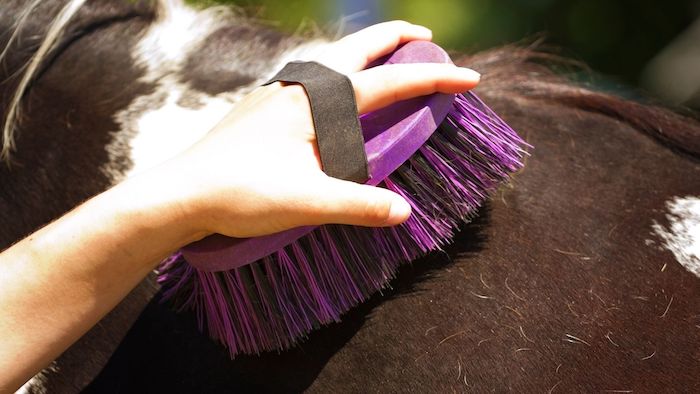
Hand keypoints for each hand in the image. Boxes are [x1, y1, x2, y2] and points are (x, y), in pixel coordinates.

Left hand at [145, 21, 480, 241]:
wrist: (181, 193)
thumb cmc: (240, 193)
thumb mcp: (307, 202)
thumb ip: (359, 204)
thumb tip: (404, 211)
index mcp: (318, 100)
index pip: (390, 80)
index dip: (434, 78)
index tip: (469, 78)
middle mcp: (300, 85)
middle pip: (359, 46)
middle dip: (398, 38)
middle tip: (428, 41)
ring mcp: (279, 91)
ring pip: (334, 55)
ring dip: (368, 50)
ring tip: (388, 58)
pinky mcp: (266, 105)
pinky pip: (316, 72)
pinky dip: (342, 68)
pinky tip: (336, 90)